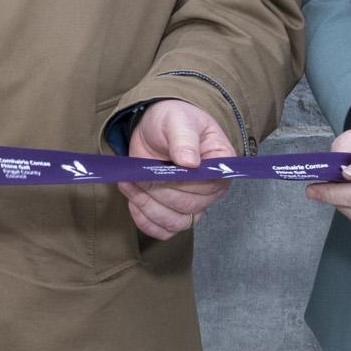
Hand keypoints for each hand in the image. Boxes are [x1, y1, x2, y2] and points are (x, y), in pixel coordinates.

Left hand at [120, 99, 240, 241]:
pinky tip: (134, 202)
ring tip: (130, 184)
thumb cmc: (173, 121)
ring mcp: (194, 203)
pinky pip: (164, 230)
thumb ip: (184, 139)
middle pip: (189, 205)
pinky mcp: (174, 211)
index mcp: (221, 164)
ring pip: (176, 222)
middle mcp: (212, 188)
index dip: (182, 180)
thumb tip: (189, 162)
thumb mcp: (178, 121)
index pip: (209, 184)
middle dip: (158, 191)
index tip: (162, 168)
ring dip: (148, 206)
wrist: (155, 129)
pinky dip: (146, 221)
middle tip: (138, 174)